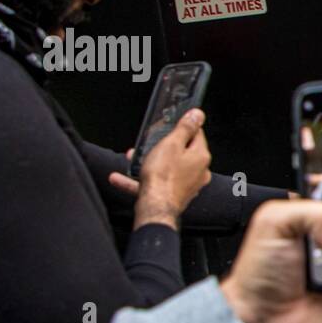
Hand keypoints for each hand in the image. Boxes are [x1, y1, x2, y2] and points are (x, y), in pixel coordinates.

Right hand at [118, 109, 211, 229]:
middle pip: (180, 151)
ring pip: (166, 167)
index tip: (171, 123)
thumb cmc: (163, 177)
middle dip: (161, 145)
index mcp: (200, 157)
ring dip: (148, 161)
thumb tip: (198, 115)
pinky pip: (156, 183)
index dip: (183, 126)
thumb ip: (185, 128)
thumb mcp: (172, 144)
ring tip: (132, 157)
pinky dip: (139, 179)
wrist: (155, 207)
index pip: (197, 134)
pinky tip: (121, 177)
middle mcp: (197, 172)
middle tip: (148, 141)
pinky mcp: (173, 195)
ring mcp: (186, 185)